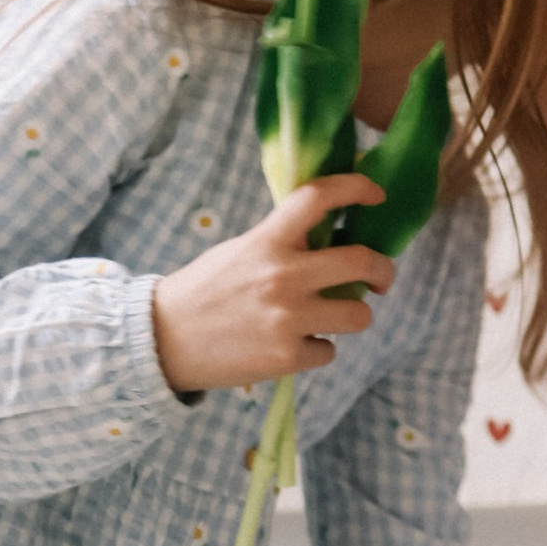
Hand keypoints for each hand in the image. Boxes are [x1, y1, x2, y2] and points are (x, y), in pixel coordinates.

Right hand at [151, 176, 391, 393]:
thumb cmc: (204, 291)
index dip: (356, 188)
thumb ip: (282, 243)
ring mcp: (288, 319)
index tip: (376, 194)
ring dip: (352, 316)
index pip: (318, 197)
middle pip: (363, 262)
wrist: (162, 340)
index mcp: (268, 241)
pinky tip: (291, 346)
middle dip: (384, 271)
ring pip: (359, 315)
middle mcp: (284, 276)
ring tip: (329, 319)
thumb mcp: (241, 251)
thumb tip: (330, 238)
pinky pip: (329, 351)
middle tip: (381, 280)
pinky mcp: (288, 357)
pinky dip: (316, 349)